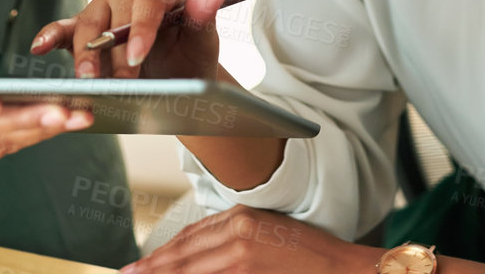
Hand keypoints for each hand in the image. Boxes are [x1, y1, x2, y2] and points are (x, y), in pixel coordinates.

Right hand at [29, 0, 235, 80]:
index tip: (139, 57)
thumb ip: (206, 13)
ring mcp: (107, 6)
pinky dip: (52, 35)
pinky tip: (40, 48)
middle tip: (119, 83)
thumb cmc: (193, 56)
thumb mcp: (205, 41)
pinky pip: (66, 27)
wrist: (179, 79)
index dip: (142, 27)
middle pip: (114, 9)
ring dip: (85, 51)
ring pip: (89, 21)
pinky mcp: (87, 26)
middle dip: (115, 50)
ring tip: (88, 81)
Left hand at [121, 205, 370, 273]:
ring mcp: (242, 256)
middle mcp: (239, 232)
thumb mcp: (268, 232)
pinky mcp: (248, 273)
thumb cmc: (309, 253)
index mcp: (242, 217)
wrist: (342, 269)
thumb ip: (233, 236)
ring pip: (192, 268)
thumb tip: (195, 254)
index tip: (142, 264)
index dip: (163, 252)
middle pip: (185, 253)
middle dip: (154, 267)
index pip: (191, 236)